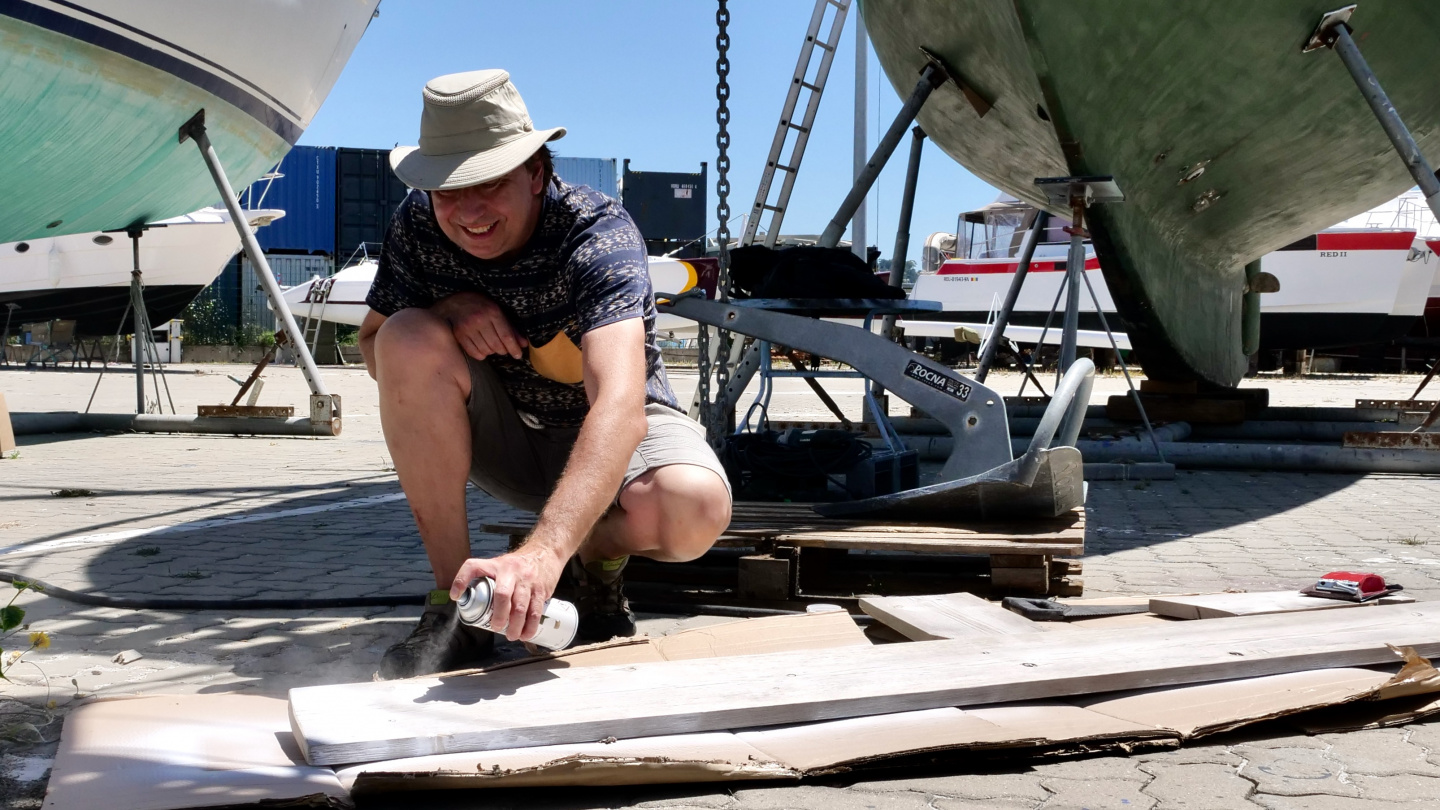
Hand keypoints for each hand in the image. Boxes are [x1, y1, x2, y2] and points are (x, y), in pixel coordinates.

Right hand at [432, 291, 527, 359]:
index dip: (514, 348)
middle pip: (496, 345)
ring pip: (486, 350)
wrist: (456, 303)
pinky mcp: (459, 335)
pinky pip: (473, 353)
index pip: (506, 336)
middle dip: (503, 350)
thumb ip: (511, 328)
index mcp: (493, 312)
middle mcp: (480, 320)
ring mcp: (468, 328)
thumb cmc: (481, 306)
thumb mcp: (498, 312)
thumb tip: (524, 344)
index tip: (518, 355)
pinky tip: (483, 349)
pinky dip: (481, 355)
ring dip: (492, 352)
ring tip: (492, 347)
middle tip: (504, 349)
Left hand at [449, 546, 565, 641]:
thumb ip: (484, 578)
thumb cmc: (517, 565)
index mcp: (495, 565)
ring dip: (515, 625)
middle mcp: (511, 571)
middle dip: (499, 615)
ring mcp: (527, 580)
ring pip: (521, 606)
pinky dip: (530, 626)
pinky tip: (526, 634)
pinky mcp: (541, 589)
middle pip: (502, 595)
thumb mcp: (498, 565)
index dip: (461, 580)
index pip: (472, 567)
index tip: (455, 596)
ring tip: (511, 635)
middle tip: (496, 627)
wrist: (545, 553)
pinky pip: (536, 611)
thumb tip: (463, 599)